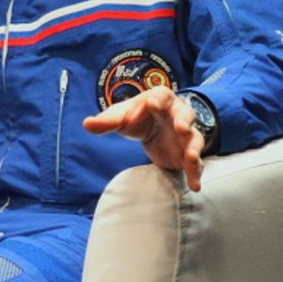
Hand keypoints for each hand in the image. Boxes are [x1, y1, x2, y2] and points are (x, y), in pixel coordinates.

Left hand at [82, 86, 207, 191]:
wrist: (149, 130)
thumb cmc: (135, 116)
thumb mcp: (120, 117)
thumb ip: (106, 121)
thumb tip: (86, 124)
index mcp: (160, 99)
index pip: (161, 95)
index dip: (158, 100)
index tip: (152, 104)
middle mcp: (178, 114)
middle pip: (186, 115)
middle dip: (184, 122)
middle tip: (181, 129)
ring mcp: (186, 134)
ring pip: (195, 139)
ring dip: (194, 149)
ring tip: (190, 159)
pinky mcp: (186, 152)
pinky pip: (195, 163)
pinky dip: (195, 174)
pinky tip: (195, 186)